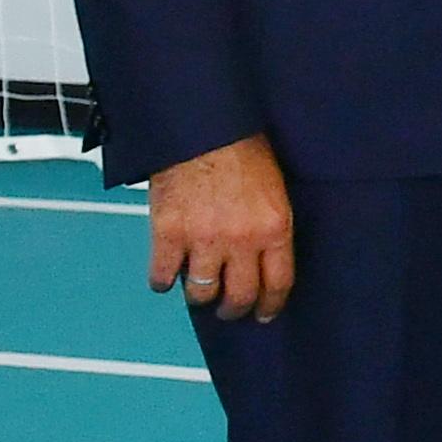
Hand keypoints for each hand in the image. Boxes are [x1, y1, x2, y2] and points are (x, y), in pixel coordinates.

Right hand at [144, 134, 297, 321]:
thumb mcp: (274, 188)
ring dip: (200, 297)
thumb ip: (268, 225)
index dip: (270, 305)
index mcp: (274, 227)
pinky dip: (163, 281)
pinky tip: (166, 278)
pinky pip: (163, 276)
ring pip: (202, 293)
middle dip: (235, 309)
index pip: (278, 283)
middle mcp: (242, 240)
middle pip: (240, 296)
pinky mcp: (168, 234)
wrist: (201, 128)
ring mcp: (203, 239)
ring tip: (199, 292)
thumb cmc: (241, 148)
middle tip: (229, 309)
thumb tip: (262, 257)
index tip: (264, 313)